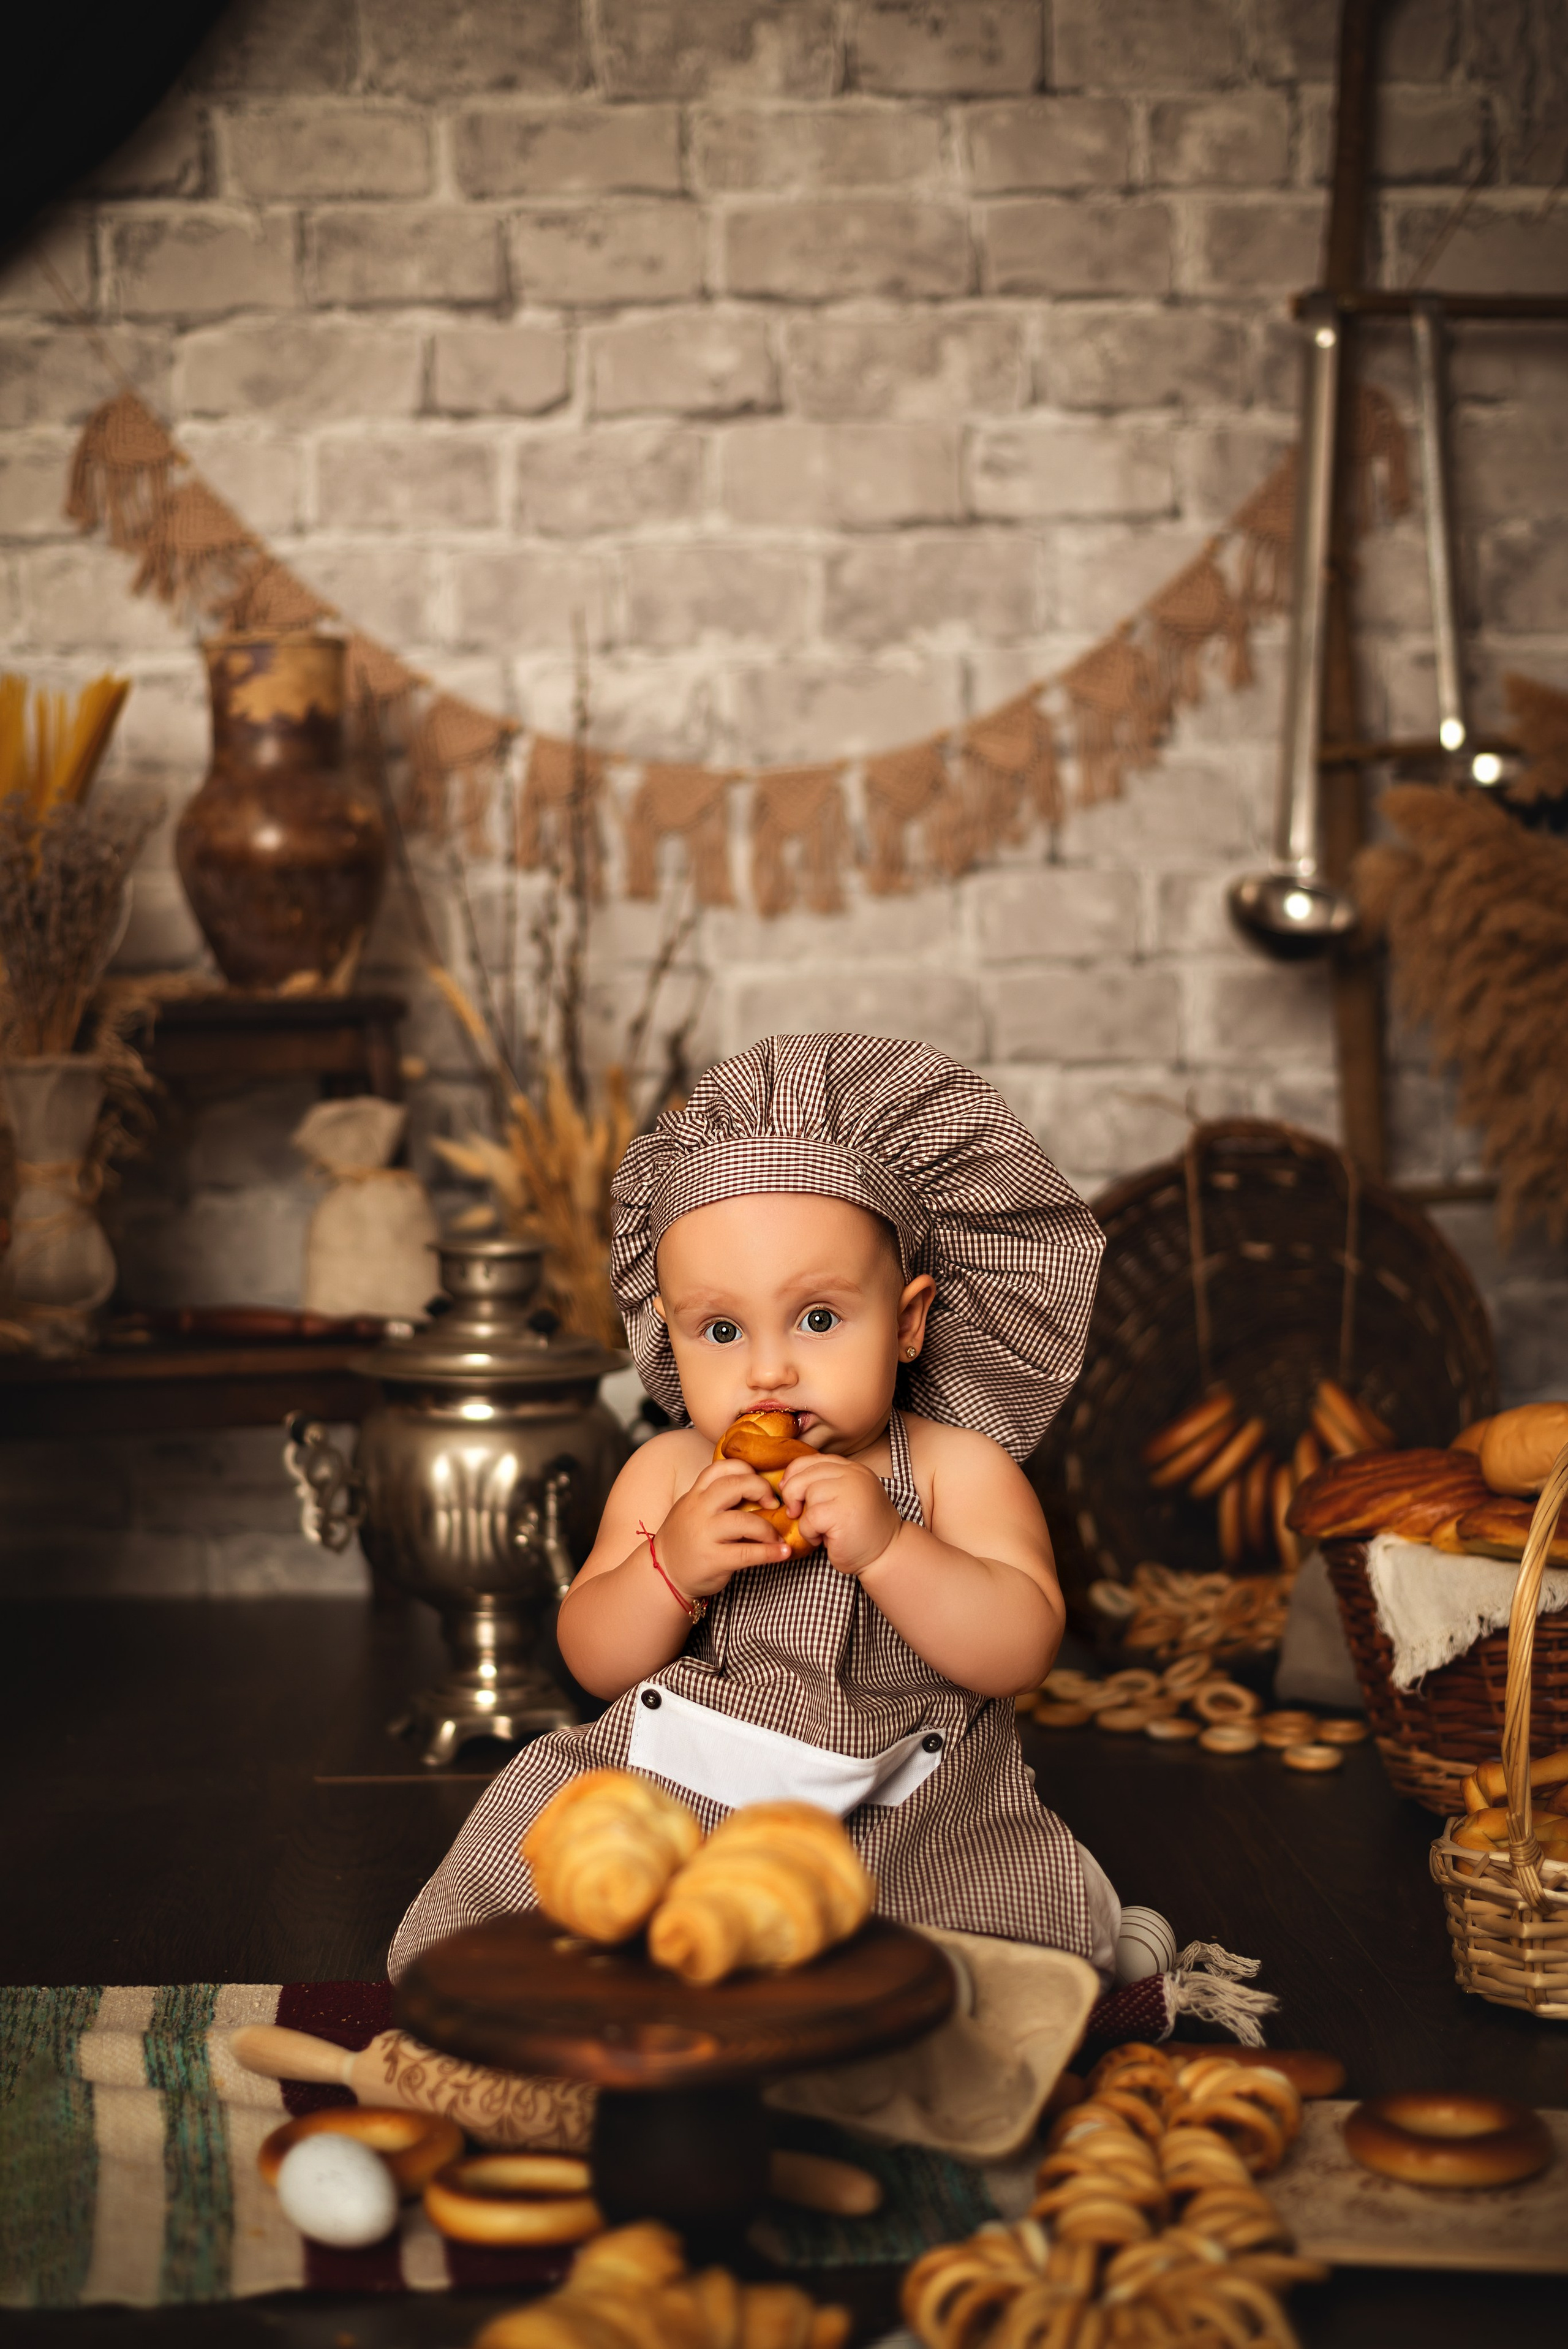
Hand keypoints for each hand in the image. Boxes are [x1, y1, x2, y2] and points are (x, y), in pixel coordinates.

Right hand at [653, 1459, 792, 1599]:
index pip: (721, 1468)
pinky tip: (782, 1552)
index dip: (746, 1469)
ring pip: (744, 1521)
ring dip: (768, 1528)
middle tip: (774, 1504)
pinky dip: (770, 1552)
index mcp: (695, 1495)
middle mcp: (698, 1509)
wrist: (664, 1574)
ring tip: (777, 1536)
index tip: (759, 1481)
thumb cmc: (686, 1540)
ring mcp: (704, 1534)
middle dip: (761, 1489)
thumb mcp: (693, 1510)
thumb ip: (715, 1498)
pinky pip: (747, 1553)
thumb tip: (755, 1490)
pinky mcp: (712, 1559)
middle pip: (734, 1485)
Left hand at [777, 1451, 902, 1579]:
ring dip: (804, 1517)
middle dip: (792, 1495)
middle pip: (804, 1474)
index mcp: (852, 1468)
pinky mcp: (842, 1512)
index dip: (793, 1475)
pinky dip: (809, 1532)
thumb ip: (824, 1484)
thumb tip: (785, 1483)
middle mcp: (852, 1474)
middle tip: (795, 1513)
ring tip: (819, 1530)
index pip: (811, 1460)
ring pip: (806, 1494)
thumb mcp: (843, 1498)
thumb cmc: (859, 1530)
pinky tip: (823, 1540)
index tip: (789, 1492)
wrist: (886, 1554)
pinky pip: (809, 1518)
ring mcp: (849, 1491)